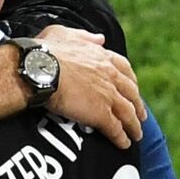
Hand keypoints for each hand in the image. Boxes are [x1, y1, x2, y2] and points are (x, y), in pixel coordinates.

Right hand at [38, 26, 146, 148]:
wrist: (38, 70)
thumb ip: (84, 37)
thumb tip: (100, 39)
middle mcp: (110, 75)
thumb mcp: (64, 34)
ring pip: (127, 113)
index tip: (133, 88)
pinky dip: (122, 137)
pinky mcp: (100, 114)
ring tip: (136, 135)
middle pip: (131, 93)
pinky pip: (115, 128)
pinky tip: (124, 144)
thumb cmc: (45, 51)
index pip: (124, 69)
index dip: (130, 81)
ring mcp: (107, 95)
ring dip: (134, 125)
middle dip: (138, 105)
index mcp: (102, 57)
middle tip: (141, 115)